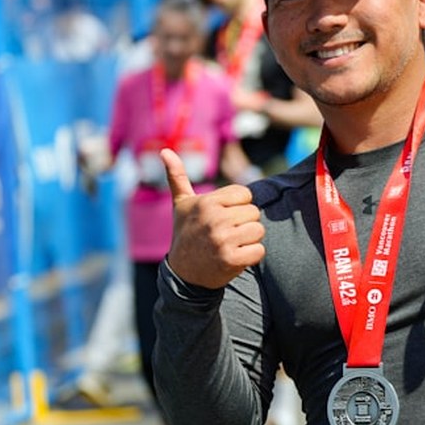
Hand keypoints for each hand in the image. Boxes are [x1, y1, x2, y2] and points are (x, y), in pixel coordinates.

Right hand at [162, 148, 265, 288]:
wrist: (183, 273)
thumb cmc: (186, 233)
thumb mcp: (181, 204)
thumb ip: (177, 176)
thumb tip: (165, 150)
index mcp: (207, 203)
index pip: (245, 195)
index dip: (238, 206)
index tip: (224, 216)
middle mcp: (215, 219)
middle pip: (254, 212)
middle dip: (244, 223)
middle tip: (226, 233)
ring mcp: (223, 240)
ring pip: (259, 230)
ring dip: (250, 239)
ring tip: (232, 244)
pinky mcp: (232, 260)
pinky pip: (260, 251)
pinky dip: (252, 256)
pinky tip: (236, 257)